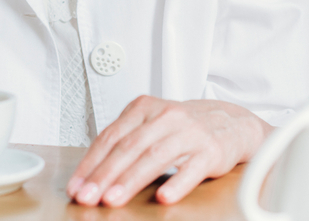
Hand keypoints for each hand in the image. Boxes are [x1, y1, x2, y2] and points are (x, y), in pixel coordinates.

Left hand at [67, 97, 271, 206]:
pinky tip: (163, 197)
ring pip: (155, 157)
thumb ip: (124, 142)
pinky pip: (192, 169)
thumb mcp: (151, 124)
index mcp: (146, 108)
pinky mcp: (211, 150)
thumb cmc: (183, 128)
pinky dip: (176, 183)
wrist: (231, 123)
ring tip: (113, 199)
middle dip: (104, 175)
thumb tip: (90, 177)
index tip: (76, 186)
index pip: (112, 136)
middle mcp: (167, 116)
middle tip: (88, 197)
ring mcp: (190, 132)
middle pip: (129, 147)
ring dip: (130, 180)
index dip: (91, 163)